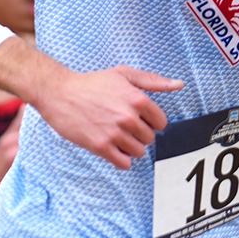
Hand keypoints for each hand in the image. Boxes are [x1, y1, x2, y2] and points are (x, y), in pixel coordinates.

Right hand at [33, 66, 181, 169]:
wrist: (60, 93)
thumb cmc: (92, 83)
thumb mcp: (123, 74)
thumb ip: (152, 81)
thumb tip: (179, 84)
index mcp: (137, 99)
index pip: (161, 122)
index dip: (151, 121)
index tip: (138, 118)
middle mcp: (128, 117)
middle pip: (149, 139)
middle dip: (139, 134)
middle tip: (122, 125)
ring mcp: (114, 133)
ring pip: (138, 152)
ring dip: (130, 147)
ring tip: (116, 135)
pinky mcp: (100, 146)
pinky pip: (124, 163)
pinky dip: (120, 158)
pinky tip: (111, 147)